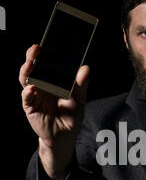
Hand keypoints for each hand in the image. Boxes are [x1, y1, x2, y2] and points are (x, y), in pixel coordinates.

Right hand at [19, 44, 89, 179]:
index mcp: (53, 80)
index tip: (50, 41)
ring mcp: (34, 95)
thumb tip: (85, 68)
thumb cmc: (71, 117)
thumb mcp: (80, 100)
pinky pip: (26, 98)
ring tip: (31, 63)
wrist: (64, 137)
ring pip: (26, 79)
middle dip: (33, 56)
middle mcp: (42, 85)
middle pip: (34, 67)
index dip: (47, 52)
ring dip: (27, 70)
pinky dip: (28, 92)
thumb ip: (81, 85)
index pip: (48, 63)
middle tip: (37, 48)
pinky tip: (32, 88)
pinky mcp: (30, 107)